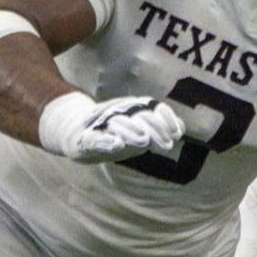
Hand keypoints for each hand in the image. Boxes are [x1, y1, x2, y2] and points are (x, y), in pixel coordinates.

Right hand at [38, 92, 184, 163]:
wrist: (75, 131)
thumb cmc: (114, 131)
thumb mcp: (138, 130)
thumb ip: (159, 127)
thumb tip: (181, 128)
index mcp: (133, 112)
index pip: (152, 110)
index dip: (165, 119)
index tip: (177, 134)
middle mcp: (120, 115)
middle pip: (139, 118)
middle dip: (154, 129)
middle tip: (167, 144)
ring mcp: (102, 126)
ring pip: (119, 126)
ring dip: (132, 132)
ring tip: (144, 141)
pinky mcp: (85, 139)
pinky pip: (96, 139)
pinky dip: (106, 141)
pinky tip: (117, 145)